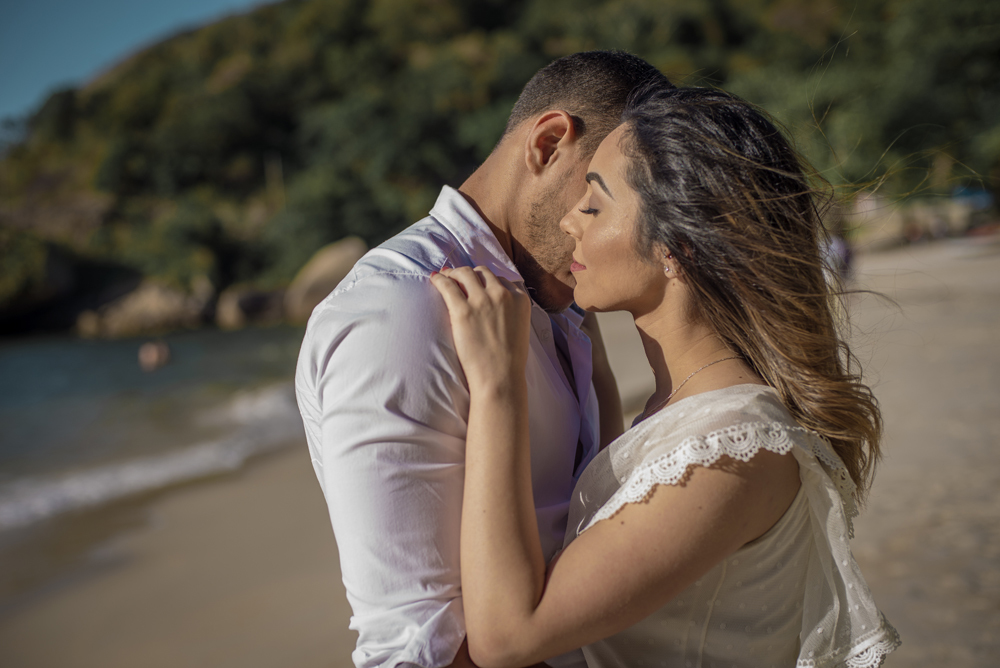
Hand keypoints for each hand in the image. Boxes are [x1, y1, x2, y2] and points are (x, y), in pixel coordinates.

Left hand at [430, 266, 530, 392]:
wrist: (500, 377)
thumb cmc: (509, 359)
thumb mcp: (520, 327)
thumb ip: (511, 310)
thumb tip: (496, 305)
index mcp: (520, 299)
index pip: (500, 279)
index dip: (486, 281)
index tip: (477, 285)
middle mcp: (502, 294)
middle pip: (482, 273)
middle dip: (469, 274)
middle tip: (458, 278)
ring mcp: (483, 301)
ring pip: (465, 273)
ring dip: (454, 273)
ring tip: (445, 277)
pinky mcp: (463, 310)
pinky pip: (447, 285)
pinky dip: (439, 279)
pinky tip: (434, 279)